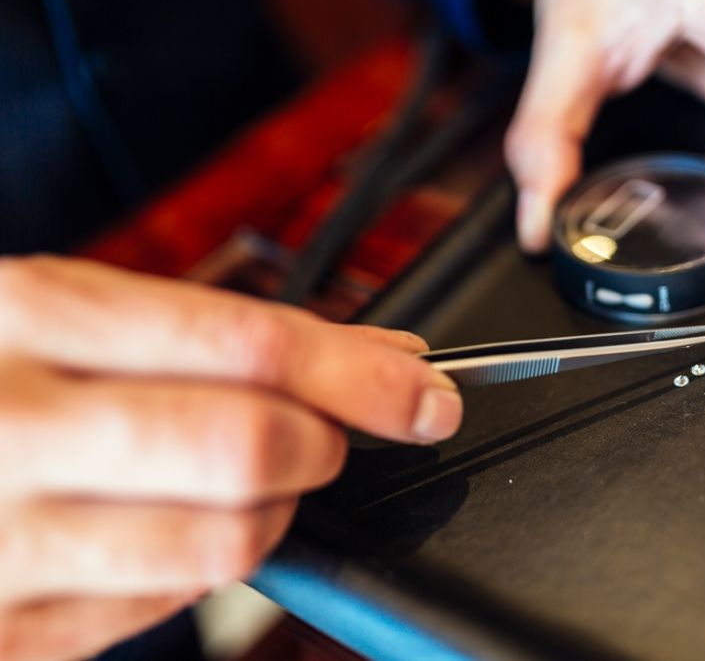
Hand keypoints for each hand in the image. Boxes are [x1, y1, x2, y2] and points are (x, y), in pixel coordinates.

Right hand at [0, 256, 461, 660]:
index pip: (243, 342)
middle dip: (322, 441)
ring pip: (225, 540)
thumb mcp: (60, 313)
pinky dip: (207, 563)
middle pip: (248, 446)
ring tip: (251, 478)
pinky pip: (167, 605)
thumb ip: (210, 335)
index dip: (360, 370)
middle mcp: (5, 428)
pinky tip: (171, 526)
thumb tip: (371, 357)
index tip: (423, 389)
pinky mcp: (7, 631)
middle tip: (321, 433)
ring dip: (275, 509)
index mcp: (24, 317)